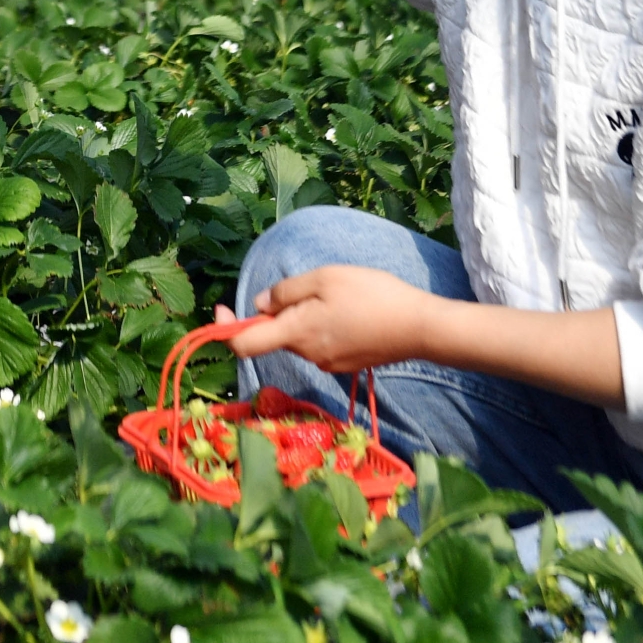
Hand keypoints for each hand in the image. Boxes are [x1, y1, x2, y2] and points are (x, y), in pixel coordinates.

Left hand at [225, 265, 440, 373]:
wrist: (422, 328)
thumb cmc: (373, 296)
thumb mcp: (325, 278)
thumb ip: (286, 292)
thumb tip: (258, 304)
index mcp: (296, 333)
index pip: (243, 344)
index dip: (224, 329)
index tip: (220, 309)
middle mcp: (307, 355)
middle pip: (275, 335)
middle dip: (277, 311)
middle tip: (309, 285)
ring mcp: (327, 363)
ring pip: (299, 337)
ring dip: (303, 317)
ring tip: (338, 295)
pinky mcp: (345, 364)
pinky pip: (319, 343)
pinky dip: (322, 326)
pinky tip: (350, 310)